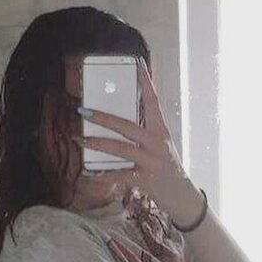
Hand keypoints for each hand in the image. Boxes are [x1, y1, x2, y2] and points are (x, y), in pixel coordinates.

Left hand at [78, 63, 204, 226]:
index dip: (146, 83)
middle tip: (83, 110)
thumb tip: (116, 118)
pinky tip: (89, 172)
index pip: (153, 102)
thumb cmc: (166, 167)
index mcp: (161, 130)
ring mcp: (152, 161)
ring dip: (96, 144)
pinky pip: (120, 175)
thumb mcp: (160, 145)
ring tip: (79, 139)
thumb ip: (143, 131)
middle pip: (127, 126)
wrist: (182, 196)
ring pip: (120, 149)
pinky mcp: (146, 180)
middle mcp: (157, 143)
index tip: (137, 64)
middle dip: (103, 118)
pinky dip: (103, 174)